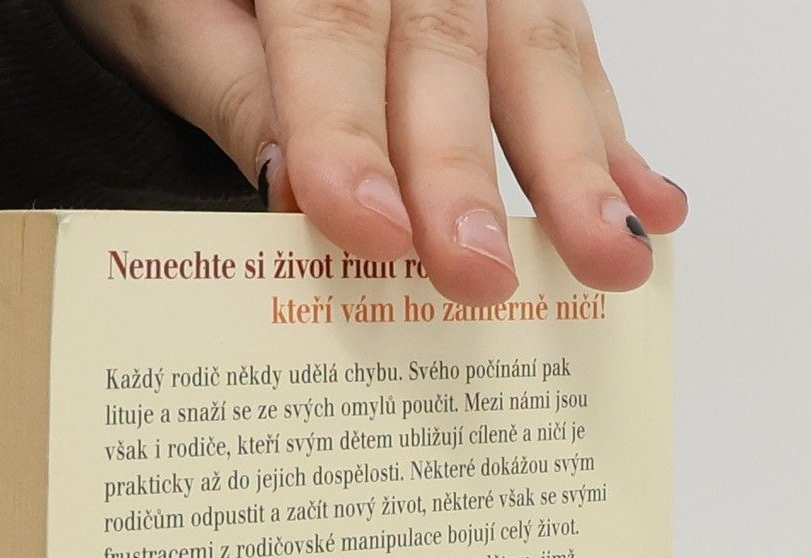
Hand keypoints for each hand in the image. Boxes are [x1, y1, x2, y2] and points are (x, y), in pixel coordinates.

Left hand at [54, 0, 686, 302]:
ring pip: (532, 49)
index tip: (374, 232)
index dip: (354, 137)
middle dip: (466, 176)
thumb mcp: (159, 11)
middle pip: (444, 51)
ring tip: (613, 252)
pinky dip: (608, 133)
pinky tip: (651, 201)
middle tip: (481, 277)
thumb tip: (296, 186)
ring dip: (576, 164)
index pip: (333, 33)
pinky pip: (569, 49)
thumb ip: (231, 85)